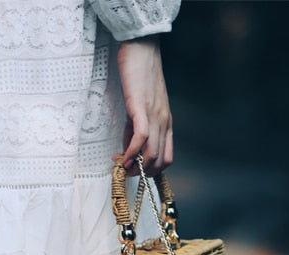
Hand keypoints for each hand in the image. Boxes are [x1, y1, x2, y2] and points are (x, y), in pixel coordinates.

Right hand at [117, 36, 173, 175]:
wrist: (141, 48)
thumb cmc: (140, 75)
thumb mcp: (141, 107)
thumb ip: (136, 129)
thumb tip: (129, 149)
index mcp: (166, 123)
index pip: (166, 158)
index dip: (151, 170)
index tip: (134, 169)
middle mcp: (164, 122)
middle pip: (161, 162)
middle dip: (143, 174)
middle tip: (126, 171)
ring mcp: (155, 116)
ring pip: (152, 154)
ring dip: (137, 167)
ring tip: (122, 167)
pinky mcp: (142, 108)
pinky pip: (141, 138)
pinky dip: (131, 152)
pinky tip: (122, 157)